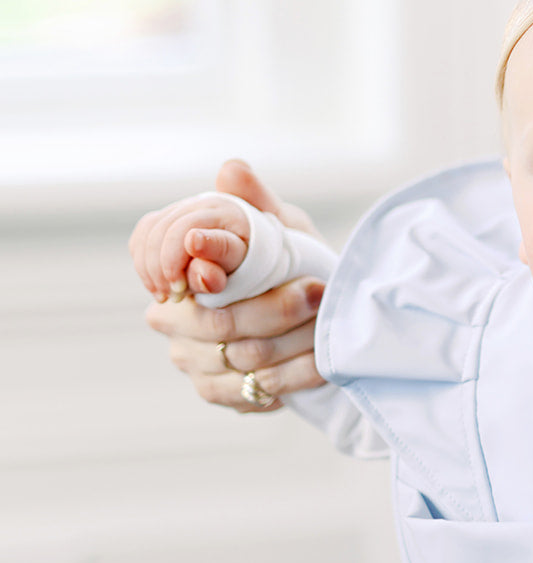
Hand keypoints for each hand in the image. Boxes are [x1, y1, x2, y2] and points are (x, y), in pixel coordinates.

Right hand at [139, 160, 328, 410]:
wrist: (314, 310)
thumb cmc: (290, 261)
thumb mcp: (281, 227)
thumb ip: (256, 202)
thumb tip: (231, 168)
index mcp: (175, 274)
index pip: (182, 279)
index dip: (216, 278)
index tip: (263, 272)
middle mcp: (171, 320)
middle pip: (220, 324)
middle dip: (276, 310)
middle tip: (320, 293)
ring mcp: (192, 361)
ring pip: (245, 359)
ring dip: (296, 343)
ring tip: (331, 324)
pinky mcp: (219, 393)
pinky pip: (257, 392)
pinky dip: (298, 377)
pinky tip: (323, 363)